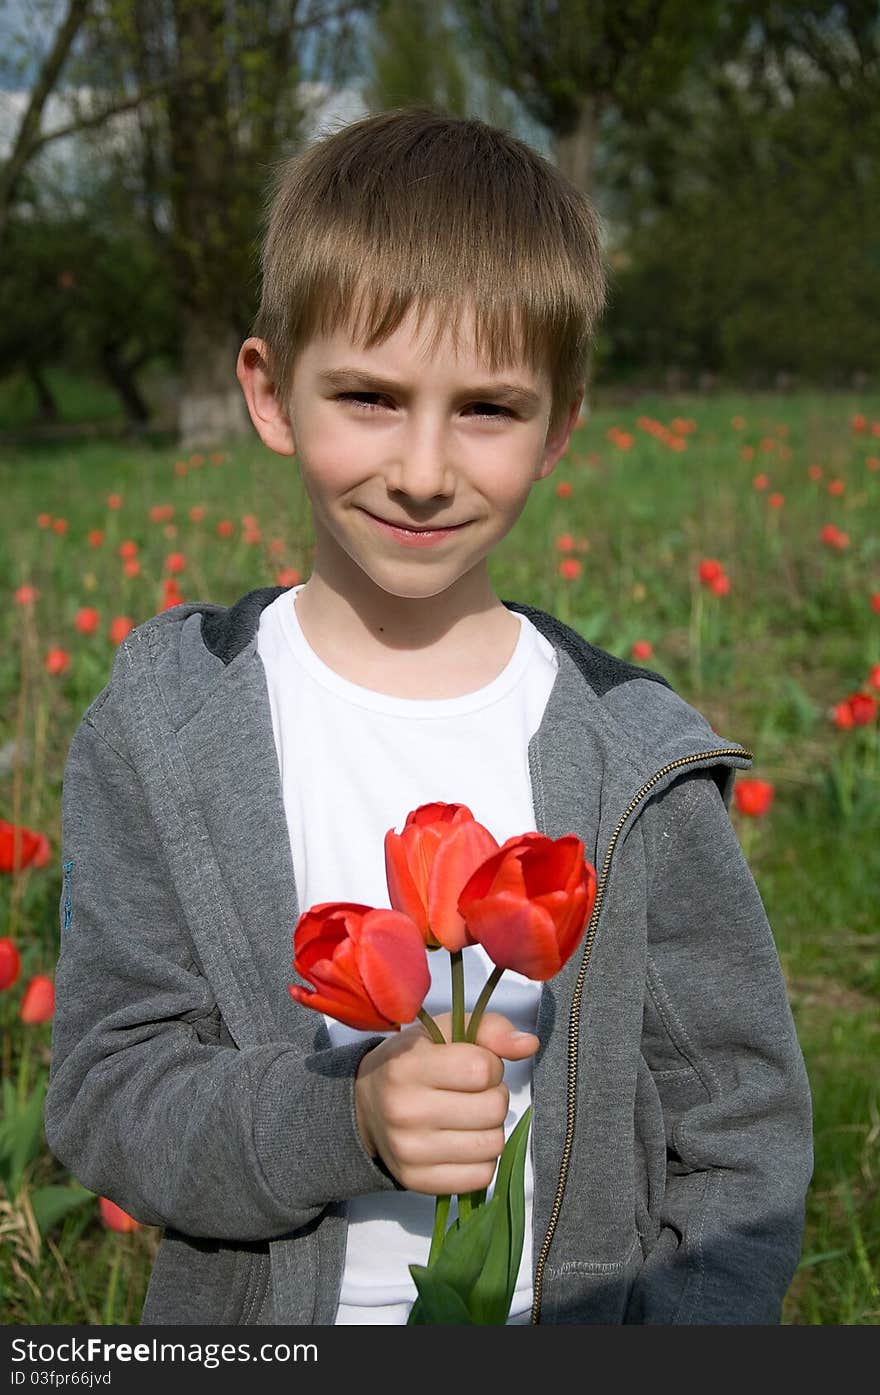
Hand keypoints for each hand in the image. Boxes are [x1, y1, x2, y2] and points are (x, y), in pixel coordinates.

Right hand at [354, 1011, 538, 1194]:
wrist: (364, 1107)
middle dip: (494, 1098)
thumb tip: (529, 1044)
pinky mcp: (417, 1181)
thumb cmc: (411, 1063)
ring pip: (492, 1145)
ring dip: (490, 1129)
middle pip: (492, 1109)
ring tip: (470, 1117)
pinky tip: (464, 1142)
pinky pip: (480, 1177)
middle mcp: (405, 1110)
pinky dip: (482, 1159)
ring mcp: (410, 1151)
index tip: (476, 1066)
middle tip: (475, 1094)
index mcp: (408, 1066)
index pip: (482, 1069)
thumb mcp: (441, 1032)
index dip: (490, 1065)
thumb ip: (489, 1030)